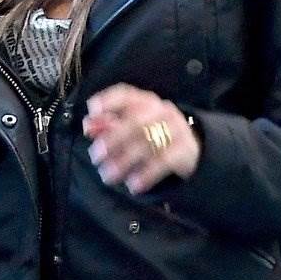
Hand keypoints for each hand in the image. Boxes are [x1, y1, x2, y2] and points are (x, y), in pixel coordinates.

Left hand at [82, 83, 199, 194]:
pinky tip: (133, 185)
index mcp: (144, 101)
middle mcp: (160, 110)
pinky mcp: (185, 147)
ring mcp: (176, 127)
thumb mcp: (131, 127)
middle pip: (136, 120)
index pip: (126, 94)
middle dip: (113, 137)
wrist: (192, 147)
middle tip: (96, 155)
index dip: (108, 100)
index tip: (92, 110)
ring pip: (148, 142)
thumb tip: (88, 125)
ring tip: (108, 176)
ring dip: (124, 161)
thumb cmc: (153, 133)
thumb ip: (107, 125)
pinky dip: (146, 174)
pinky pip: (164, 160)